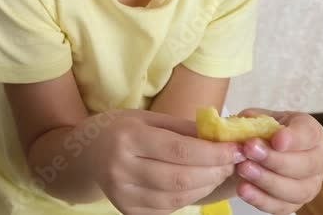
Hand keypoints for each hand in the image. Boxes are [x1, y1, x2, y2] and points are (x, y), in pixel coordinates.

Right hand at [87, 110, 244, 214]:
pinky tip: (196, 185)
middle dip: (215, 172)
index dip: (213, 153)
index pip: (180, 150)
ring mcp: (122, 194)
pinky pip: (167, 210)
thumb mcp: (147, 118)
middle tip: (233, 163)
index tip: (236, 149)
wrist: (86, 153)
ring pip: (177, 198)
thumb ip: (183, 128)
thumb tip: (222, 136)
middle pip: (181, 178)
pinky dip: (188, 198)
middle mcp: (121, 168)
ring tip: (218, 173)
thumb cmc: (120, 130)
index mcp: (128, 138)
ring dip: (206, 187)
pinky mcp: (127, 211)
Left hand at [233, 109, 322, 214]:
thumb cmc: (262, 131)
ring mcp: (310, 184)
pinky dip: (262, 199)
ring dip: (268, 181)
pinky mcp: (295, 203)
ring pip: (297, 190)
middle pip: (306, 165)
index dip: (294, 138)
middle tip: (249, 151)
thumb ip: (254, 121)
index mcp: (311, 132)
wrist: (256, 152)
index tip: (276, 140)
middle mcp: (318, 159)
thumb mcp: (258, 118)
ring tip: (243, 169)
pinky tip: (244, 189)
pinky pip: (282, 206)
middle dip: (276, 160)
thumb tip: (245, 131)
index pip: (309, 134)